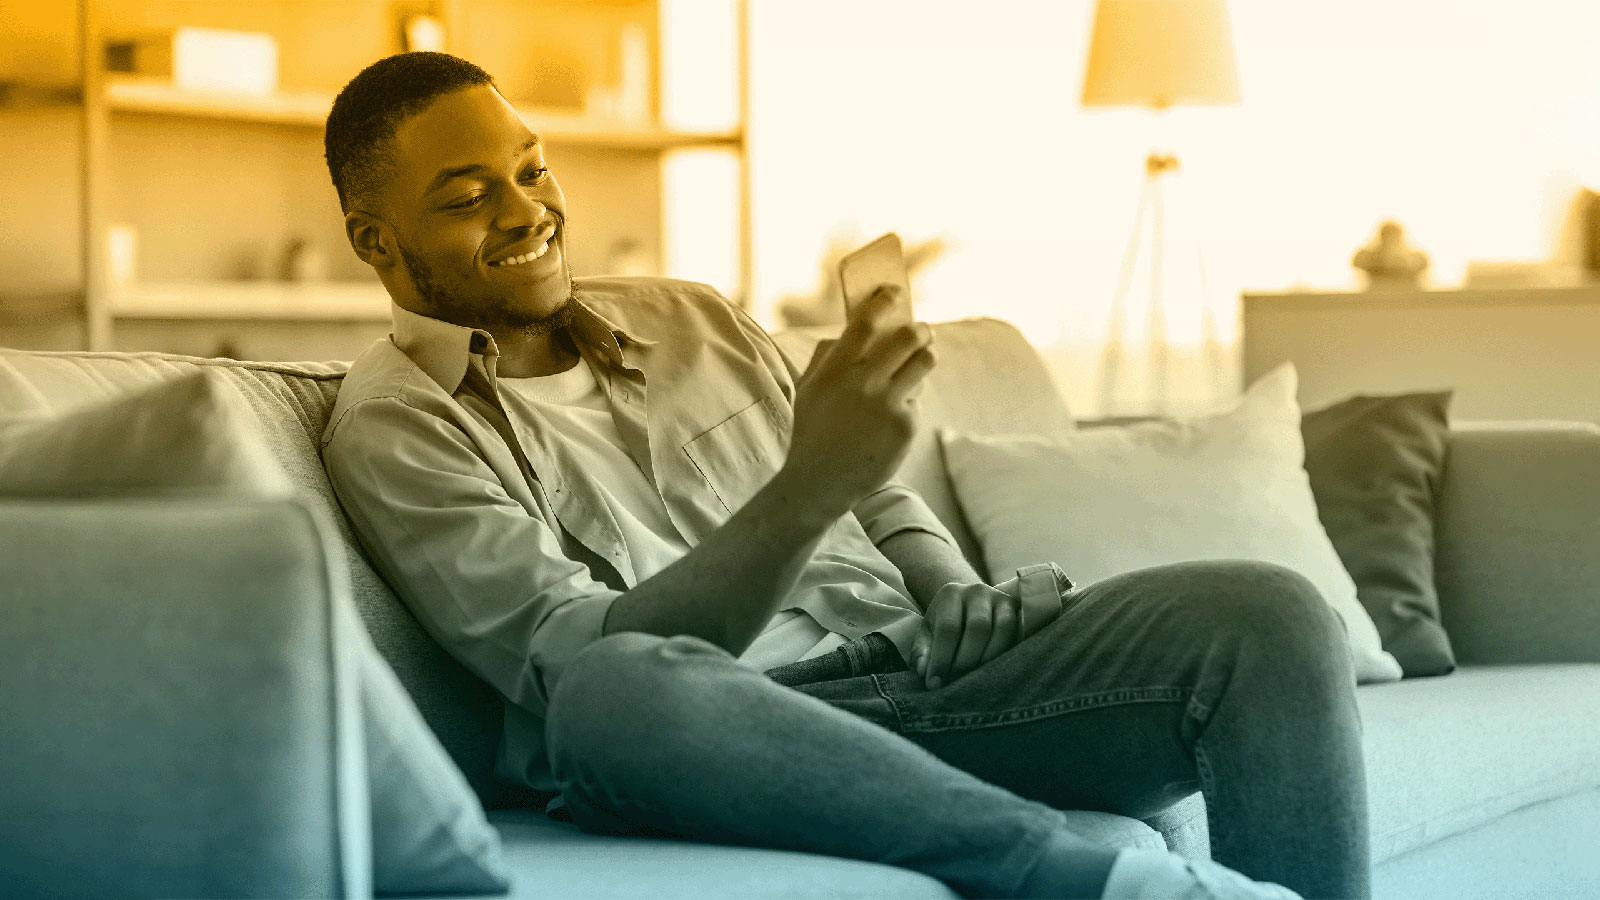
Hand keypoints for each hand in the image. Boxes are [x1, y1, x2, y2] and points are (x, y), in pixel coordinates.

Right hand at [777, 286, 935, 519]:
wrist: (818, 483)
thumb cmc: (811, 432)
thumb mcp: (808, 389)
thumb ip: (828, 356)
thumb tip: (856, 326)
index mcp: (834, 370)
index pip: (865, 322)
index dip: (884, 301)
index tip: (895, 292)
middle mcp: (863, 383)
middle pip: (908, 337)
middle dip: (920, 328)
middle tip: (922, 330)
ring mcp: (887, 405)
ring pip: (924, 362)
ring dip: (924, 356)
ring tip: (918, 360)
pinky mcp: (905, 426)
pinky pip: (917, 398)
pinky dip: (908, 401)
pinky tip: (892, 416)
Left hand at [910, 582, 1020, 688]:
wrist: (969, 608)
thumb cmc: (945, 625)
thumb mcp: (928, 635)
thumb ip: (922, 652)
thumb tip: (924, 670)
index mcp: (950, 594)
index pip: (948, 628)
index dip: (941, 659)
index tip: (935, 683)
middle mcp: (977, 591)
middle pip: (978, 628)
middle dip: (967, 661)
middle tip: (957, 682)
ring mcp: (1001, 599)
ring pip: (1003, 629)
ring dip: (990, 658)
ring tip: (976, 678)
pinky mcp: (1019, 610)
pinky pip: (1019, 632)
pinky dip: (1008, 653)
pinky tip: (994, 670)